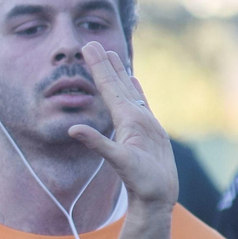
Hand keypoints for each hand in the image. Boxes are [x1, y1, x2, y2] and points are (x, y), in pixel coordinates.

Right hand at [67, 43, 178, 212]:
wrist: (163, 195)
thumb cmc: (143, 181)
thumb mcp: (120, 163)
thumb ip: (98, 144)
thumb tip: (74, 128)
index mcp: (132, 119)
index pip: (111, 88)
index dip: (99, 67)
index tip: (90, 48)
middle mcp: (141, 116)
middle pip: (120, 84)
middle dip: (106, 64)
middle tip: (95, 44)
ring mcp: (147, 122)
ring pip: (130, 90)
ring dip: (119, 72)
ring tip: (112, 55)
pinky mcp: (149, 129)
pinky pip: (138, 101)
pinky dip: (133, 88)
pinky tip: (134, 80)